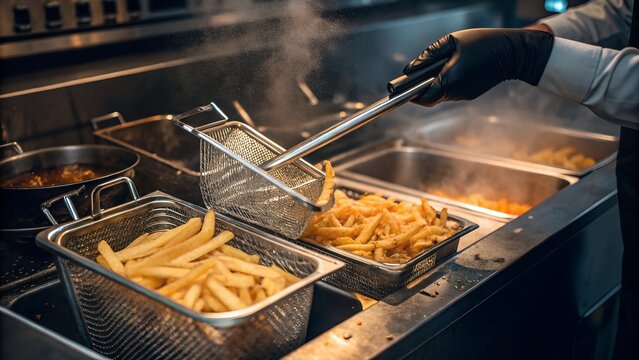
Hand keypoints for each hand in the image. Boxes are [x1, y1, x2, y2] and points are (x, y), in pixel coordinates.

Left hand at [403, 28, 553, 106]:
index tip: (399, 90)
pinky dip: (446, 82)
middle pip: (429, 97)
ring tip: (437, 67)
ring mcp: (464, 95)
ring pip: (440, 94)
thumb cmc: (484, 43)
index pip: (423, 97)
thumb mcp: (453, 41)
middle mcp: (456, 92)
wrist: (513, 53)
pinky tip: (451, 69)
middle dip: (420, 87)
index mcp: (450, 80)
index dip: (409, 95)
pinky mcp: (470, 94)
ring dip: (434, 83)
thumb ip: (429, 54)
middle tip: (413, 76)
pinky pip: (451, 91)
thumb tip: (411, 67)